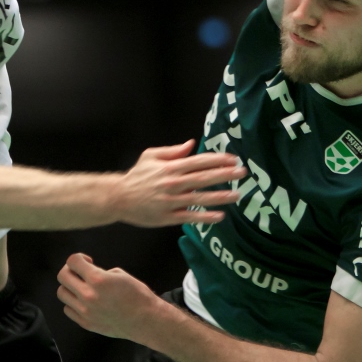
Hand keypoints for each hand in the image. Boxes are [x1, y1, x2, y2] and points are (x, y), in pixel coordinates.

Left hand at [57, 253, 164, 340]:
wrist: (145, 320)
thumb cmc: (137, 294)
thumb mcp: (119, 274)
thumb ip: (100, 272)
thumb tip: (88, 273)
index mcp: (97, 279)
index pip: (72, 261)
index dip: (79, 258)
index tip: (88, 262)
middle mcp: (87, 295)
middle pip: (62, 276)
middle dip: (70, 270)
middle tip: (82, 273)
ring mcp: (85, 311)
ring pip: (62, 293)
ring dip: (70, 287)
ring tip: (83, 288)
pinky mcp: (86, 324)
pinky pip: (68, 309)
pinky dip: (74, 303)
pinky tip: (85, 302)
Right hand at [115, 139, 244, 226]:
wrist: (118, 197)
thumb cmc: (137, 176)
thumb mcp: (151, 156)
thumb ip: (172, 150)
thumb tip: (192, 144)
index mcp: (170, 167)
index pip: (199, 161)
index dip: (217, 159)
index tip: (233, 158)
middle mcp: (173, 183)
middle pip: (203, 178)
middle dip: (225, 174)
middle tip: (243, 173)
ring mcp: (171, 201)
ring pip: (200, 199)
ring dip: (220, 196)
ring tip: (237, 194)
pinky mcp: (168, 217)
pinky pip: (190, 217)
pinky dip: (205, 217)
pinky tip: (219, 216)